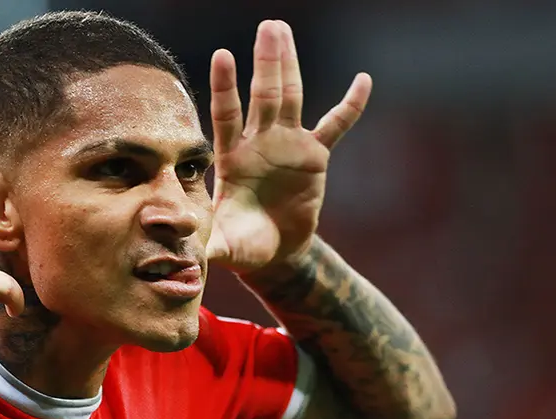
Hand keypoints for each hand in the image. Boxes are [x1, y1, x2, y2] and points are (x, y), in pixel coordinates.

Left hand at [206, 20, 371, 271]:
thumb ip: (211, 245)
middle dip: (266, 62)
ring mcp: (288, 146)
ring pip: (291, 98)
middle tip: (268, 26)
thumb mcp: (224, 247)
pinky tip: (363, 81)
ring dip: (289, 66)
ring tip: (283, 31)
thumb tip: (192, 256)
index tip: (224, 56)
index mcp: (233, 159)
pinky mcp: (315, 157)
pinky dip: (350, 106)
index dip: (227, 88)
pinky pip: (335, 126)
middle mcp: (259, 144)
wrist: (272, 252)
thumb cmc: (242, 246)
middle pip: (263, 96)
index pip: (227, 116)